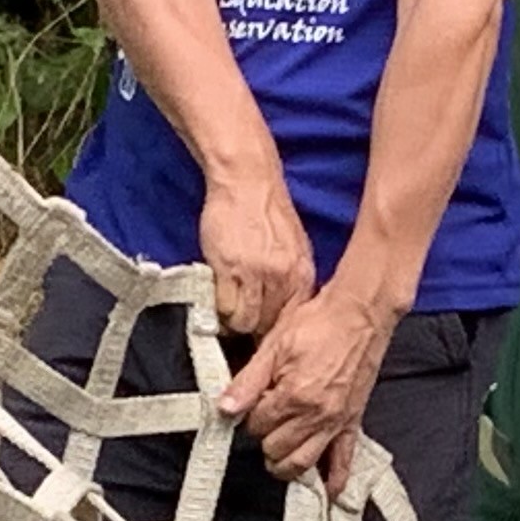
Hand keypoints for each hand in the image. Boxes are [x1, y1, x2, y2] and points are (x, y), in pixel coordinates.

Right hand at [196, 166, 315, 343]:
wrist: (248, 180)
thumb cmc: (266, 212)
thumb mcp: (294, 249)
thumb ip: (291, 280)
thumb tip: (282, 312)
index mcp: (303, 275)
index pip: (292, 322)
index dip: (275, 334)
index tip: (262, 340)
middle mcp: (284, 278)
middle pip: (268, 327)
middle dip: (253, 332)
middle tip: (240, 329)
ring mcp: (257, 275)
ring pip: (245, 322)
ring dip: (233, 321)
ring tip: (226, 312)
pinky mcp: (230, 269)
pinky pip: (224, 307)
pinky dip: (218, 309)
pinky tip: (216, 299)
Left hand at [220, 283, 391, 490]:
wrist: (360, 313)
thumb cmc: (318, 322)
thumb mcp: (273, 345)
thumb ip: (248, 381)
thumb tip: (225, 408)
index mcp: (293, 395)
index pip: (257, 425)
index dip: (249, 415)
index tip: (252, 402)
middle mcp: (316, 415)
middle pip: (277, 448)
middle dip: (264, 438)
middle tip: (264, 421)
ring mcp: (336, 421)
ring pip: (303, 463)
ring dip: (286, 465)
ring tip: (277, 455)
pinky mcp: (353, 421)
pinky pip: (345, 459)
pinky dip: (335, 479)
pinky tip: (328, 492)